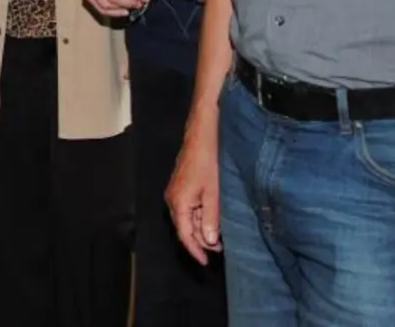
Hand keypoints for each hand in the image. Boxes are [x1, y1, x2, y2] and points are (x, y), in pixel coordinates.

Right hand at [166, 116, 220, 265]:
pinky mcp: (182, 184)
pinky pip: (188, 207)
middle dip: (201, 240)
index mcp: (178, 202)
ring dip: (201, 227)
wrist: (203, 131)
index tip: (206, 263)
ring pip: (187, 217)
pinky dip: (200, 215)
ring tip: (220, 233)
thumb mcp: (214, 192)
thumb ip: (211, 218)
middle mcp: (173, 198)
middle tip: (221, 247)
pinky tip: (213, 216)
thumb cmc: (209, 158)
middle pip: (184, 227)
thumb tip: (208, 240)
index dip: (195, 250)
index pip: (184, 234)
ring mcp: (176, 190)